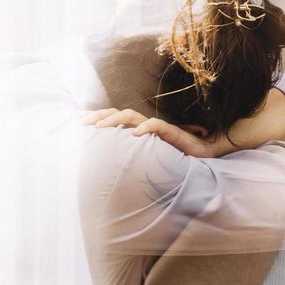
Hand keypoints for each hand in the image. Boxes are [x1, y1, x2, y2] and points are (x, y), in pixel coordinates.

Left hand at [84, 107, 216, 157]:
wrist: (203, 156)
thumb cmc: (175, 159)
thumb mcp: (148, 160)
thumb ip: (133, 159)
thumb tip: (110, 171)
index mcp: (139, 130)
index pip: (115, 118)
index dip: (98, 118)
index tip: (81, 125)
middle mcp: (146, 126)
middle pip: (119, 113)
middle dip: (100, 116)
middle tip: (84, 124)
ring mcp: (158, 128)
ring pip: (133, 116)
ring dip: (115, 120)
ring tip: (101, 128)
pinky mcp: (172, 133)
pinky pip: (157, 125)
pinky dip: (145, 128)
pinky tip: (135, 134)